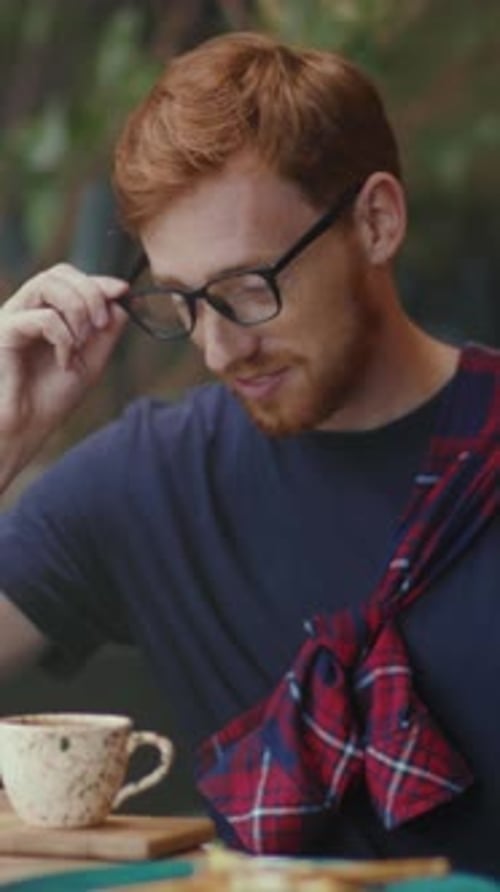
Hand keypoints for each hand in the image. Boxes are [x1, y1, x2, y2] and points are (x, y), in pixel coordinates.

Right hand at [0, 263, 128, 486]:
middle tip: (102, 324)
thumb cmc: (51, 398)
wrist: (25, 430)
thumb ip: (107, 330)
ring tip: (84, 340)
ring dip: (78, 308)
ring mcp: (12, 318)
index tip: (124, 290)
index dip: (98, 281)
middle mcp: (25, 309)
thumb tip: (125, 298)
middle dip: (90, 292)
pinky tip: (65, 362)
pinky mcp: (4, 332)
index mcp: (44, 312)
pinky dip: (63, 337)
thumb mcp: (91, 360)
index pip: (70, 279)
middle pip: (59, 273)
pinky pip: (42, 317)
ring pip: (47, 284)